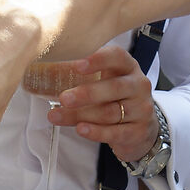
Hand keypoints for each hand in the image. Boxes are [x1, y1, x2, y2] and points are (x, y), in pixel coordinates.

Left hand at [52, 44, 158, 163]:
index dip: (98, 59)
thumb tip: (47, 69)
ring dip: (80, 115)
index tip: (77, 66)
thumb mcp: (106, 81)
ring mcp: (141, 109)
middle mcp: (138, 85)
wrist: (140, 127)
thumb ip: (84, 75)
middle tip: (64, 98)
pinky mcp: (138, 131)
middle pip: (114, 87)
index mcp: (128, 67)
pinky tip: (81, 129)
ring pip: (110, 112)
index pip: (117, 57)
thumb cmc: (115, 98)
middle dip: (86, 93)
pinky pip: (115, 132)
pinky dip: (96, 132)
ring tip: (57, 116)